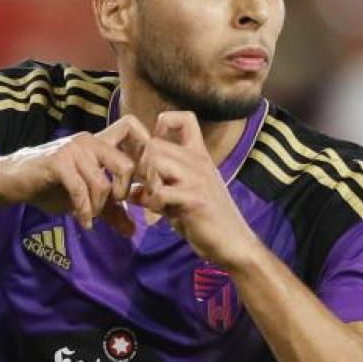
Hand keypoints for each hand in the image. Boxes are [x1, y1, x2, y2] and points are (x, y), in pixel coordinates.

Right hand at [0, 115, 149, 234]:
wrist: (12, 181)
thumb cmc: (51, 186)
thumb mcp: (87, 199)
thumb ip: (111, 210)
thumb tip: (133, 230)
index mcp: (101, 144)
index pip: (133, 130)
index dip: (147, 155)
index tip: (146, 186)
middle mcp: (90, 141)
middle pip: (127, 164)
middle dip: (128, 193)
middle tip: (119, 210)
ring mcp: (74, 149)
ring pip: (103, 184)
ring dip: (99, 208)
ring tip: (92, 218)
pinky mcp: (58, 160)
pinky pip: (80, 190)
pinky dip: (84, 210)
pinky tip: (83, 221)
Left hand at [128, 111, 260, 266]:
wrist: (233, 242)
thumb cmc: (206, 220)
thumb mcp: (182, 195)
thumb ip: (159, 186)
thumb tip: (129, 188)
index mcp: (199, 155)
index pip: (184, 118)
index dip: (161, 125)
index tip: (154, 150)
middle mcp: (199, 161)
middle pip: (154, 143)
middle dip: (140, 166)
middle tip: (143, 186)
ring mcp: (198, 178)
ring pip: (155, 161)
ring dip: (145, 182)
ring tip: (151, 199)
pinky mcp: (195, 198)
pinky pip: (159, 192)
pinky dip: (151, 203)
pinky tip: (157, 214)